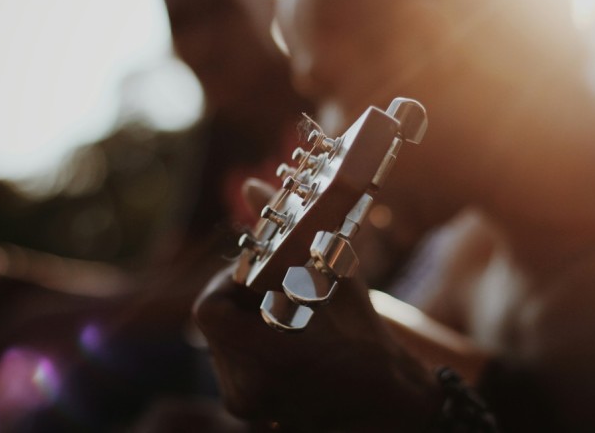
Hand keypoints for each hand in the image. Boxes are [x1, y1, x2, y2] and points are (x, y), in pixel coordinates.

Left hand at [193, 248, 441, 430]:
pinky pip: (231, 358)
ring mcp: (245, 403)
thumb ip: (287, 234)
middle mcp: (246, 389)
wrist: (385, 401)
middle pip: (215, 321)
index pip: (208, 310)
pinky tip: (286, 332)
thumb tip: (252, 187)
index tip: (261, 272)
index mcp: (266, 361)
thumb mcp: (332, 278)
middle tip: (280, 286)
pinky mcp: (247, 407)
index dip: (228, 282)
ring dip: (246, 316)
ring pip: (220, 339)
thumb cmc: (364, 338)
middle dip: (242, 296)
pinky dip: (251, 336)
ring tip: (287, 309)